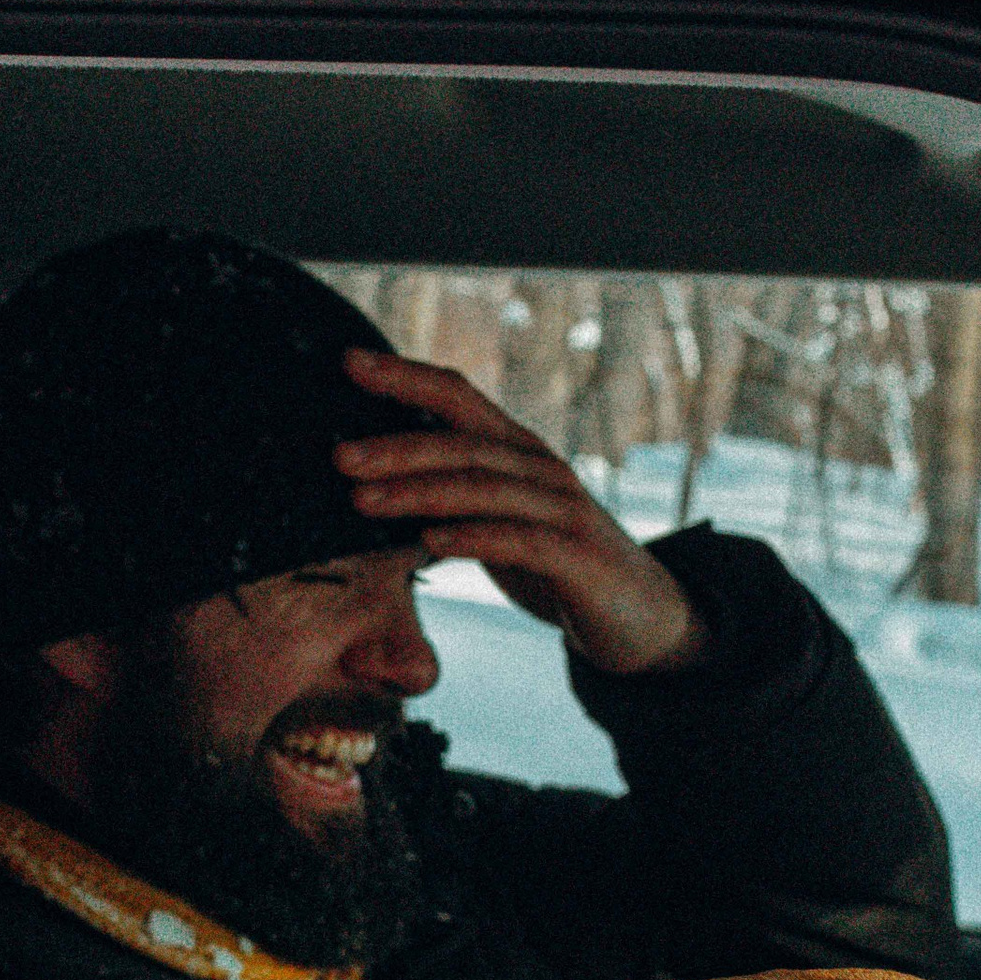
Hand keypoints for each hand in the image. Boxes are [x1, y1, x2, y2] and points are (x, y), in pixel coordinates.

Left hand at [337, 348, 705, 675]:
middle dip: (396, 444)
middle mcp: (541, 468)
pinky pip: (519, 540)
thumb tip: (371, 486)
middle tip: (339, 455)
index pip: (457, 397)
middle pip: (462, 441)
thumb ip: (453, 497)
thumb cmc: (556, 567)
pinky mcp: (579, 556)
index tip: (347, 362)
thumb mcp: (499, 521)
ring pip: (484, 487)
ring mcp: (564, 509)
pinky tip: (431, 542)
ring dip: (420, 491)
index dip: (405, 376)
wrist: (641, 617)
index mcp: (517, 451)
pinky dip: (473, 537)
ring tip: (363, 500)